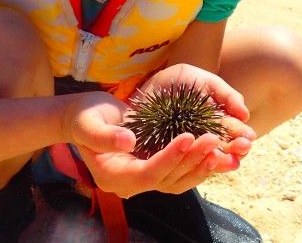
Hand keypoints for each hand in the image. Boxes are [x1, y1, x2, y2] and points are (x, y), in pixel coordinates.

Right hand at [62, 91, 224, 196]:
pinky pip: (177, 174)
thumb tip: (129, 142)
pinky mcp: (152, 169)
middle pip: (166, 179)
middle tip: (212, 137)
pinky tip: (212, 150)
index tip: (188, 136)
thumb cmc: (84, 116)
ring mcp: (141, 179)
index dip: (169, 158)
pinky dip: (195, 164)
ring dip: (198, 165)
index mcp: (111, 176)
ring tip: (217, 145)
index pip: (146, 174)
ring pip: (176, 181)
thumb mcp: (88, 122)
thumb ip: (104, 135)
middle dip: (190, 160)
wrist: (84, 117)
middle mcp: (128, 184)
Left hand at [142, 64, 255, 167]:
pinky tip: (195, 159)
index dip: (240, 138)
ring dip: (215, 162)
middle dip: (233, 152)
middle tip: (242, 148)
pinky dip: (187, 163)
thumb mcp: (206, 82)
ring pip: (202, 163)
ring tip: (222, 157)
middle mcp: (201, 142)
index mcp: (215, 127)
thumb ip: (226, 95)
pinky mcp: (163, 156)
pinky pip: (177, 164)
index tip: (248, 138)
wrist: (149, 79)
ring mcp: (183, 151)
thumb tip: (245, 115)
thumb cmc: (180, 81)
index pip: (232, 138)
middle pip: (221, 153)